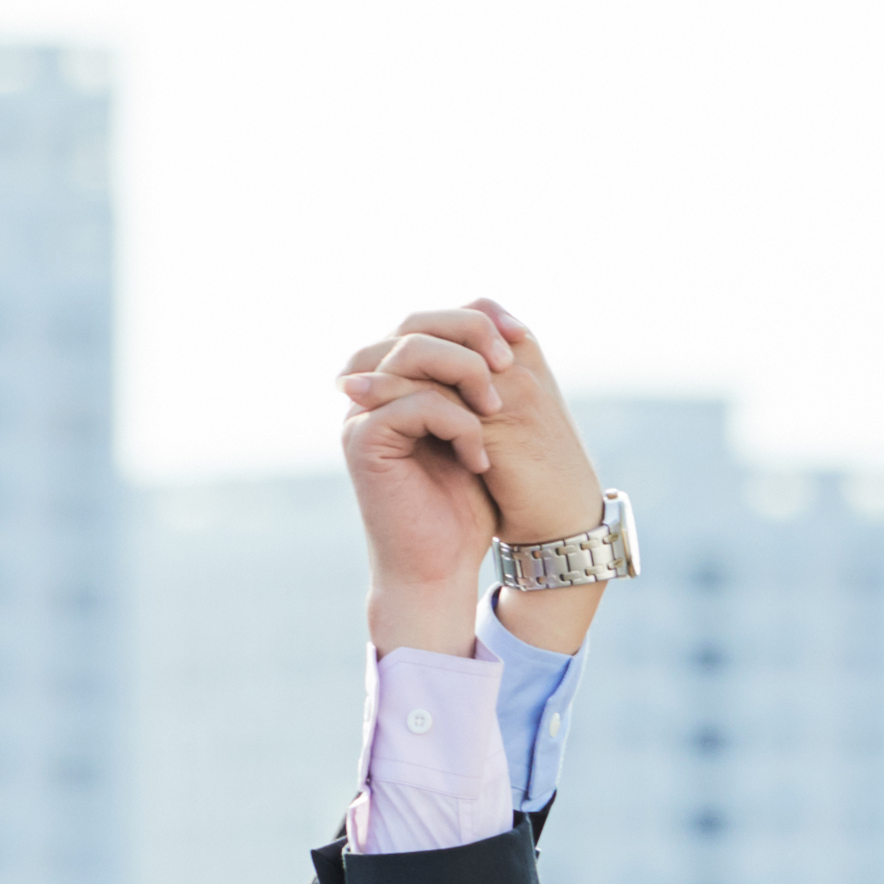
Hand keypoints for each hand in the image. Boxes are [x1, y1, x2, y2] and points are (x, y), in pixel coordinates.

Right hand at [337, 308, 527, 658]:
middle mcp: (372, 387)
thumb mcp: (484, 431)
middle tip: (510, 363)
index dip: (476, 315)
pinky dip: (458, 426)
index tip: (522, 335)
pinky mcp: (362, 440)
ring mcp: (361, 411)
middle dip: (470, 334)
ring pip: (412, 353)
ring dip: (466, 375)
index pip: (430, 319)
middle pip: (415, 324)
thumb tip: (509, 326)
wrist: (440, 568)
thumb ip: (482, 382)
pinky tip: (478, 460)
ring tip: (495, 414)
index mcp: (398, 379)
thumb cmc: (465, 505)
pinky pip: (415, 403)